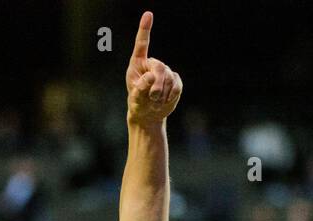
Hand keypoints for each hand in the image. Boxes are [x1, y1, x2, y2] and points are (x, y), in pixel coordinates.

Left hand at [125, 11, 181, 126]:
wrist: (149, 114)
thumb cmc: (138, 104)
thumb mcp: (135, 98)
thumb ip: (141, 88)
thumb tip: (151, 77)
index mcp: (137, 64)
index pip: (142, 44)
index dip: (145, 29)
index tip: (148, 14)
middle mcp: (151, 64)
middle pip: (159, 67)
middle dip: (157, 84)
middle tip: (152, 97)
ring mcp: (165, 71)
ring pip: (169, 77)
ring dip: (163, 93)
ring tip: (155, 101)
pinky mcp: (175, 79)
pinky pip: (177, 85)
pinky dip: (171, 95)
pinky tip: (165, 100)